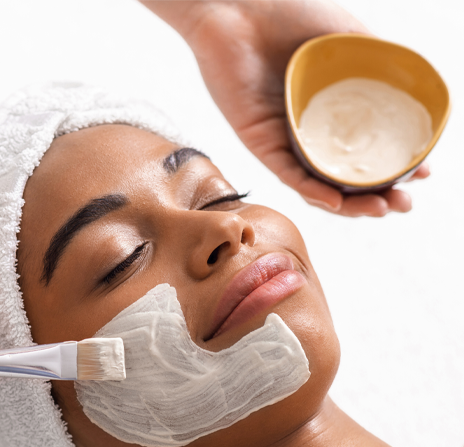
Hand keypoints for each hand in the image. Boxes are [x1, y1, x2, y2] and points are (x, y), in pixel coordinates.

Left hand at [143, 0, 429, 216]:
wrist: (240, 6)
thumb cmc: (290, 14)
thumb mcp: (349, 39)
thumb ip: (379, 65)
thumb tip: (415, 90)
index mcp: (330, 112)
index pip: (363, 150)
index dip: (393, 167)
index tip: (422, 174)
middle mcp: (308, 132)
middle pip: (343, 177)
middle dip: (376, 197)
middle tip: (403, 203)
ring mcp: (284, 140)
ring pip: (317, 184)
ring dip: (349, 204)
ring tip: (380, 209)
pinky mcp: (259, 143)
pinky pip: (287, 173)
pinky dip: (311, 190)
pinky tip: (336, 201)